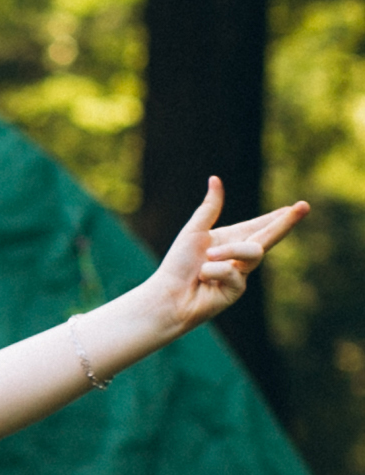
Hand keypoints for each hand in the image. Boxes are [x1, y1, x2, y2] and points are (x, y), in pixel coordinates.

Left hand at [129, 179, 307, 341]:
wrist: (168, 295)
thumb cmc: (178, 264)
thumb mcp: (194, 231)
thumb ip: (210, 208)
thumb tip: (215, 179)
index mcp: (228, 239)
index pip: (257, 226)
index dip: (276, 217)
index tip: (295, 207)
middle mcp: (238, 256)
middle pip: (268, 237)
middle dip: (286, 222)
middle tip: (306, 206)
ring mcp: (241, 274)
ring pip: (252, 252)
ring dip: (227, 251)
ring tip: (207, 257)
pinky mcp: (238, 290)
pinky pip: (232, 272)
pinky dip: (212, 271)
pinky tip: (202, 280)